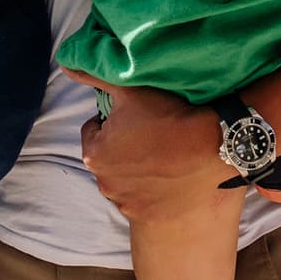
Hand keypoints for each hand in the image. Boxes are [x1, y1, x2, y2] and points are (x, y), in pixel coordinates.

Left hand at [80, 86, 224, 221]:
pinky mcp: (148, 215)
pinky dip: (151, 187)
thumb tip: (67, 64)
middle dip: (122, 144)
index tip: (134, 114)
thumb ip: (93, 75)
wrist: (213, 149)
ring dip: (136, 167)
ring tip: (161, 151)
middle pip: (109, 155)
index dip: (113, 118)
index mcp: (94, 153)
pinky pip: (143, 197)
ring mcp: (127, 203)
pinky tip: (169, 173)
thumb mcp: (128, 89)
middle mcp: (104, 183)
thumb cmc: (168, 116)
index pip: (94, 129)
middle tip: (149, 130)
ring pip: (126, 177)